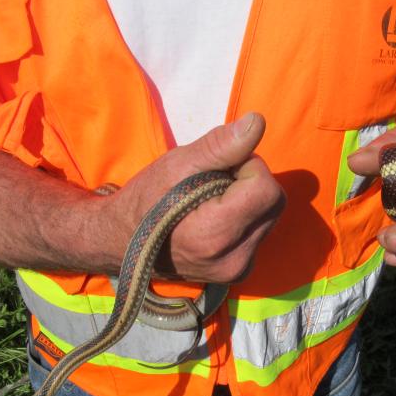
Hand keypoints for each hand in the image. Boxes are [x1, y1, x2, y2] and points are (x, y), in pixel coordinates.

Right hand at [96, 113, 285, 282]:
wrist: (122, 242)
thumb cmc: (145, 200)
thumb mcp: (178, 165)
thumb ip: (220, 146)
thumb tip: (257, 123)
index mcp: (216, 235)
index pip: (265, 187)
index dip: (245, 167)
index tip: (216, 170)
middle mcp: (234, 260)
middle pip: (273, 202)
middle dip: (249, 182)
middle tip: (211, 183)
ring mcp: (239, 270)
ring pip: (269, 215)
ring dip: (247, 199)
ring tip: (209, 202)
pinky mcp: (240, 272)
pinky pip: (260, 231)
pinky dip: (244, 217)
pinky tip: (215, 218)